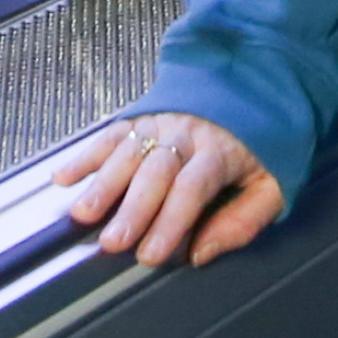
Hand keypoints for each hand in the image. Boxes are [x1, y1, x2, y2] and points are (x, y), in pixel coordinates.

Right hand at [54, 113, 284, 266]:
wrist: (254, 83)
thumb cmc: (263, 144)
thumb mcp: (273, 185)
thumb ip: (243, 221)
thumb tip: (201, 252)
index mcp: (221, 151)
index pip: (191, 189)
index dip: (169, 222)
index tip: (151, 254)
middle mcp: (186, 133)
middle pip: (155, 173)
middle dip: (132, 210)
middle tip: (112, 241)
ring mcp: (161, 122)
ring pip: (127, 152)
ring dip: (102, 184)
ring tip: (83, 213)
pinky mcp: (142, 117)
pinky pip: (110, 135)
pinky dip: (85, 155)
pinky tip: (64, 176)